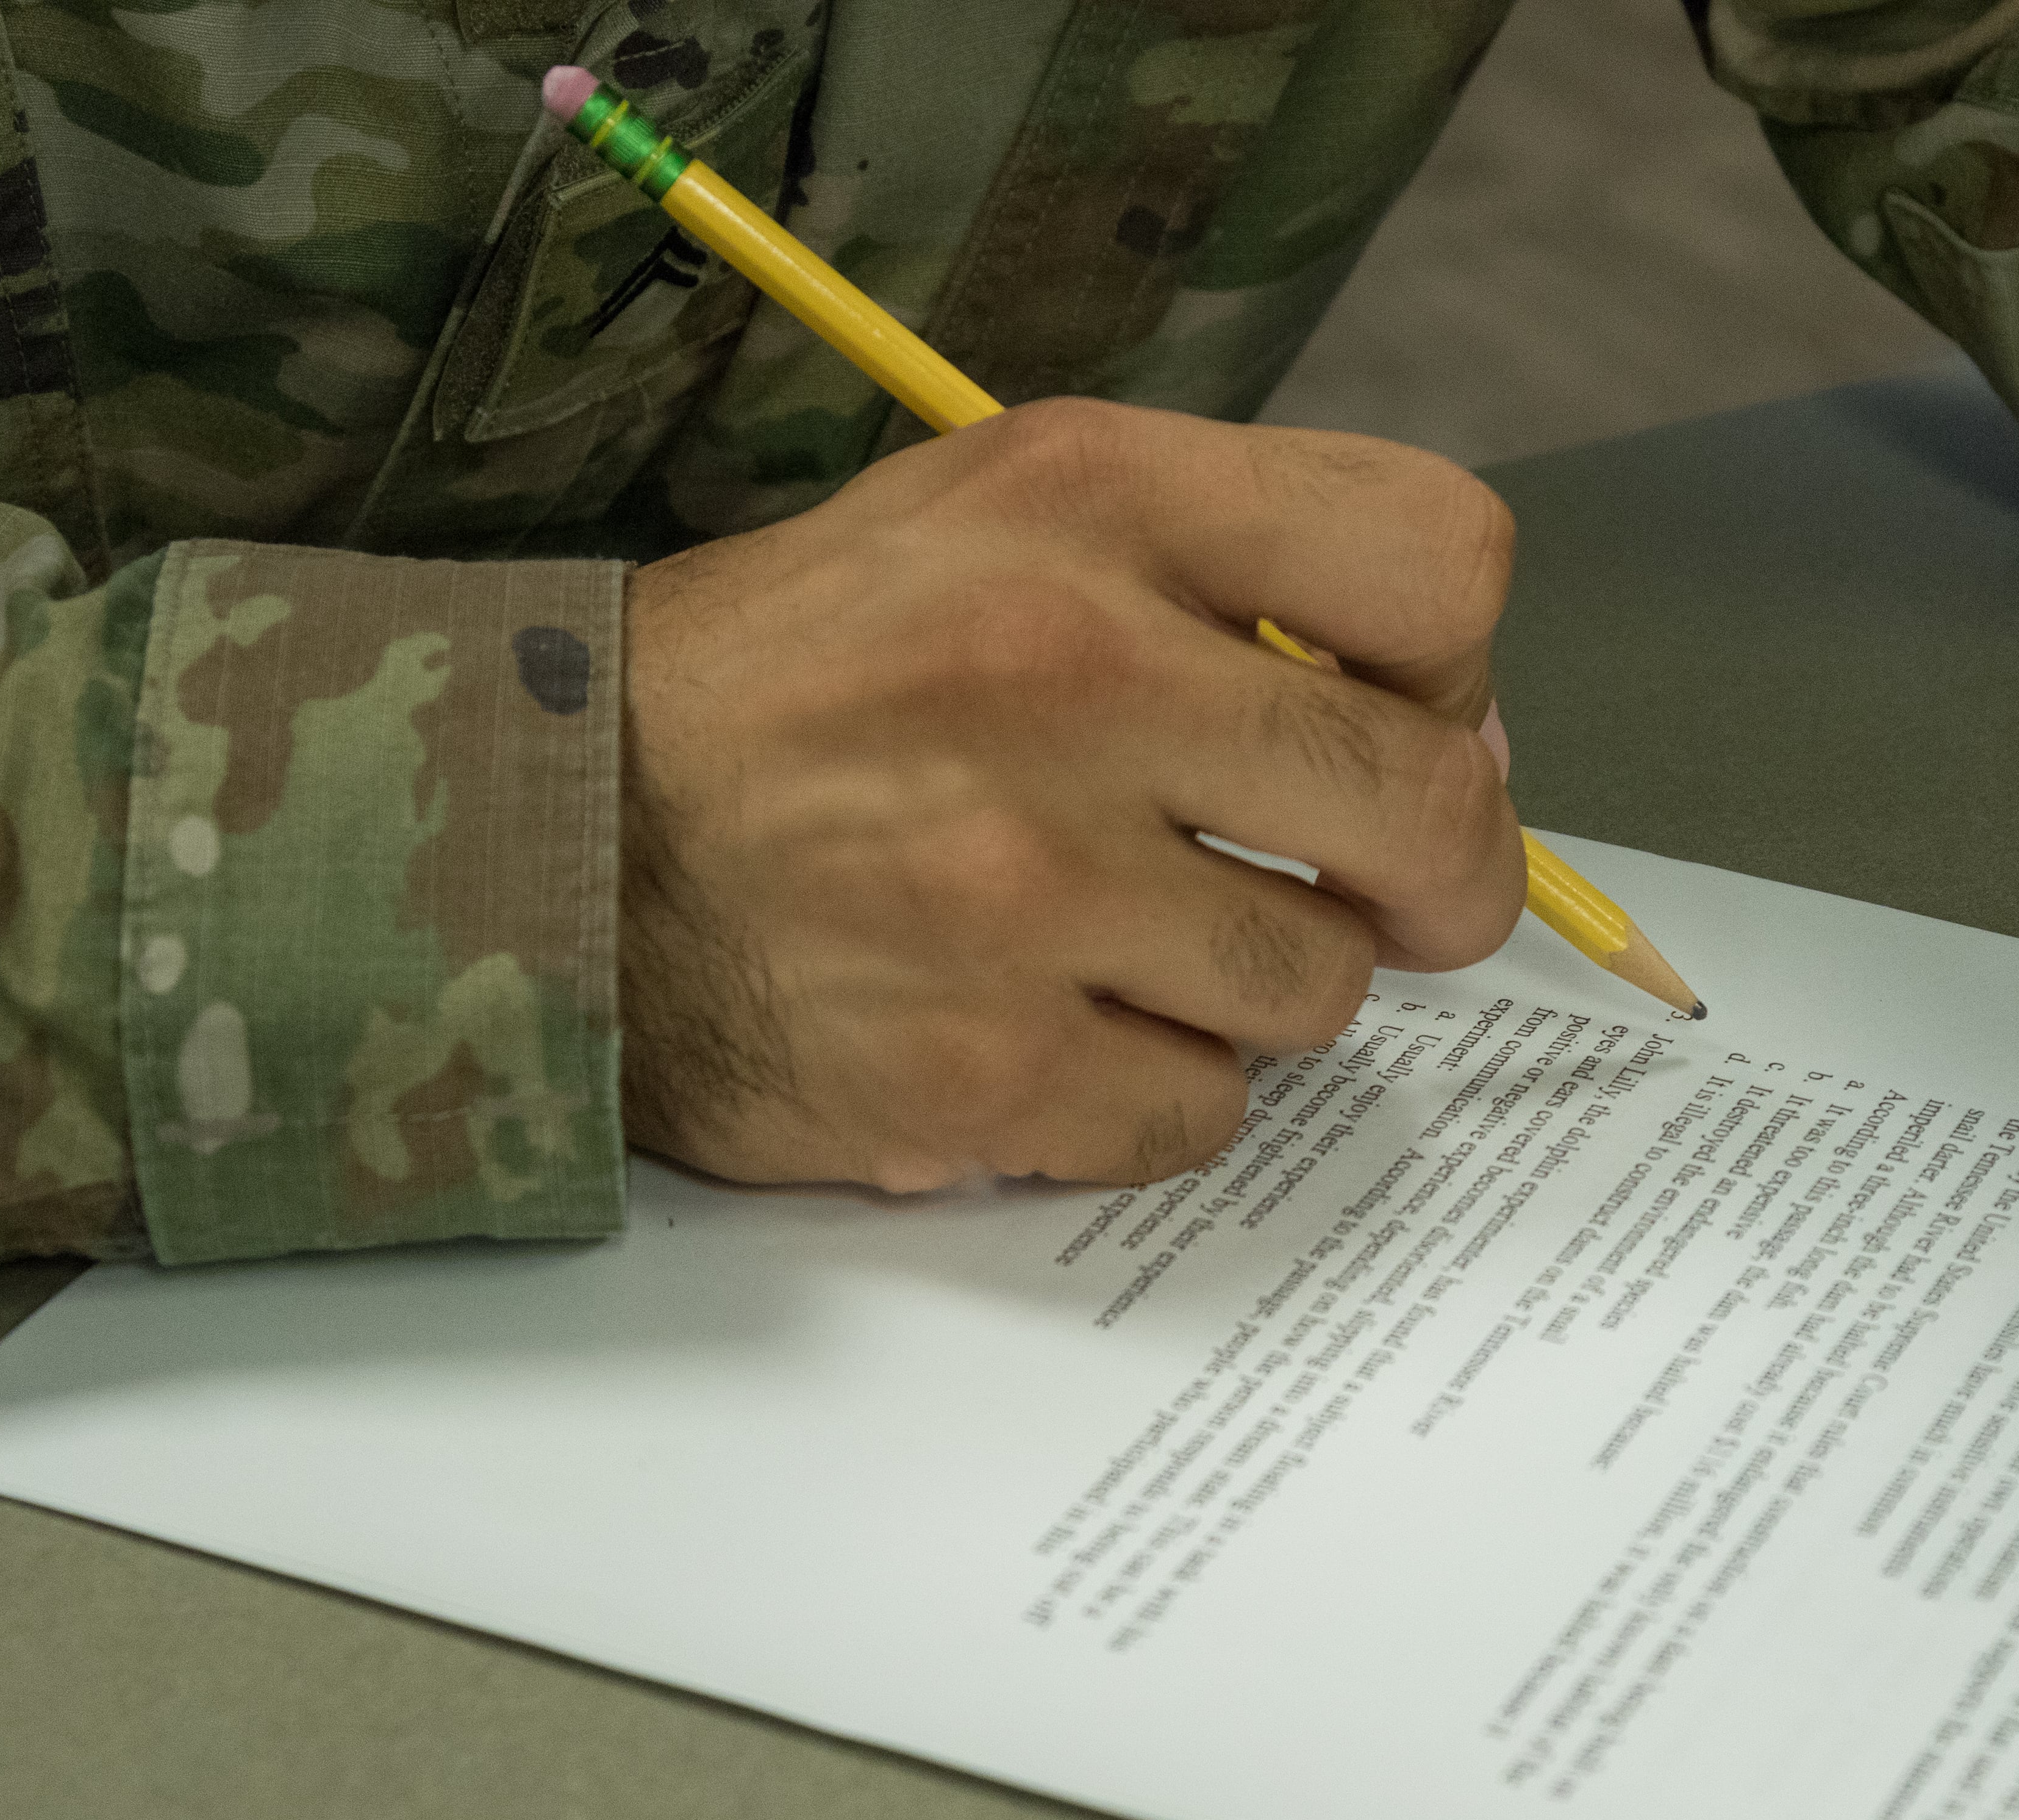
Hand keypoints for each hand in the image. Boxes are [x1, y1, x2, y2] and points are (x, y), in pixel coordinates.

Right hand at [618, 398, 1525, 1193]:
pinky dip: (1151, 1093)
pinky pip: (1198, 1115)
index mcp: (1087, 505)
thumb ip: (1232, 582)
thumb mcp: (997, 523)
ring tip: (1131, 946)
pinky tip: (1055, 1033)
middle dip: (1444, 878)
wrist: (552, 834)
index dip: (1456, 671)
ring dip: (1258, 986)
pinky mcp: (977, 1073)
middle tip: (1391, 897)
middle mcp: (1064, 679)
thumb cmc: (807, 678)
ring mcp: (1019, 891)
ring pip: (1319, 989)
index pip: (1438, 566)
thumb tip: (1466, 741)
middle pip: (1425, 811)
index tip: (1400, 723)